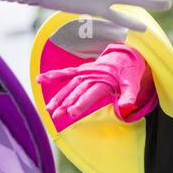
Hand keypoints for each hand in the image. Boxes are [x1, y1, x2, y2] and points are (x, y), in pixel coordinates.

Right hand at [37, 45, 152, 128]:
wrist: (124, 57)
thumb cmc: (127, 73)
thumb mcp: (132, 84)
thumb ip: (129, 96)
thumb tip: (126, 107)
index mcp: (104, 80)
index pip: (90, 93)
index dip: (81, 103)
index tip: (72, 113)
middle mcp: (91, 76)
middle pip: (77, 92)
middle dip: (66, 103)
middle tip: (57, 115)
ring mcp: (84, 73)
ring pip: (69, 86)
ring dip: (59, 97)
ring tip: (49, 109)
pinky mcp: (80, 71)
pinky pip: (65, 73)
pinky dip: (53, 75)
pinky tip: (40, 80)